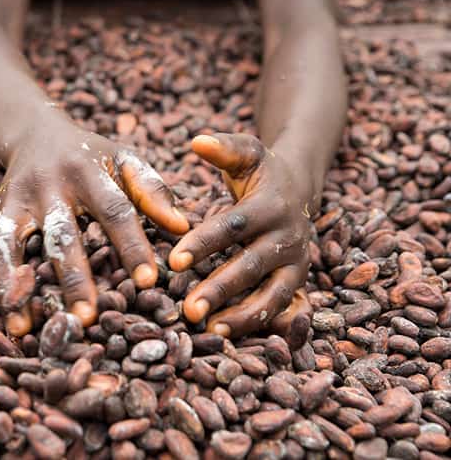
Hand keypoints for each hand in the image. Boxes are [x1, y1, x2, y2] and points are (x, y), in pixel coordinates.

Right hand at [0, 117, 189, 335]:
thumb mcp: (123, 159)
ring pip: (6, 242)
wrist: (35, 132)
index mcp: (88, 173)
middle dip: (71, 277)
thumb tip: (182, 227)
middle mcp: (47, 186)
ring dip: (11, 283)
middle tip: (84, 318)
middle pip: (59, 234)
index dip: (131, 244)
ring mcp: (14, 200)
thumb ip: (152, 190)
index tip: (148, 281)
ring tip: (20, 324)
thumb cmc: (91, 156)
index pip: (114, 209)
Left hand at [169, 133, 313, 344]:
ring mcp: (297, 262)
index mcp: (270, 206)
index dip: (204, 244)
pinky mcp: (298, 281)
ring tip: (211, 330)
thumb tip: (197, 141)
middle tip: (188, 308)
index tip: (174, 262)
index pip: (233, 227)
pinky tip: (225, 333)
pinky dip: (256, 323)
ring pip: (272, 294)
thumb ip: (223, 148)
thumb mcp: (247, 153)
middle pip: (252, 266)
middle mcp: (287, 237)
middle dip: (220, 288)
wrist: (301, 188)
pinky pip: (279, 307)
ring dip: (243, 315)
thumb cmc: (261, 172)